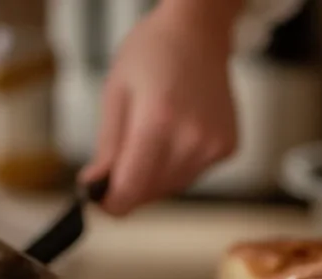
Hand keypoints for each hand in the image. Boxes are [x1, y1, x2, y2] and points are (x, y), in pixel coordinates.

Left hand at [79, 0, 242, 215]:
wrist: (198, 34)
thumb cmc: (154, 53)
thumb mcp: (116, 94)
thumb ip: (107, 148)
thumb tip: (94, 188)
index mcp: (158, 122)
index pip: (130, 190)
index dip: (110, 202)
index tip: (99, 198)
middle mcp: (192, 139)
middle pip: (150, 192)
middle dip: (130, 184)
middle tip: (122, 155)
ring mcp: (213, 146)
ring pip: (172, 187)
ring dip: (154, 176)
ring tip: (152, 135)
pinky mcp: (227, 149)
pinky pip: (192, 174)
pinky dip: (177, 165)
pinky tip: (176, 134)